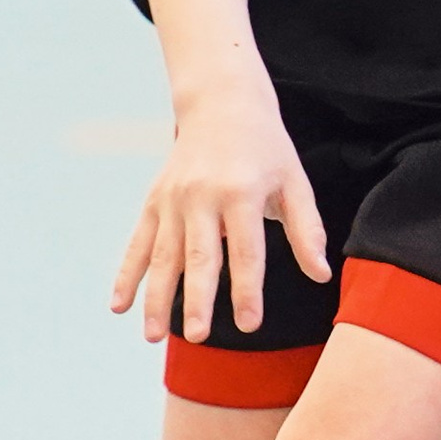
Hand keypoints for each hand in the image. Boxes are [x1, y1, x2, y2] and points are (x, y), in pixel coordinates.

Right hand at [111, 80, 331, 346]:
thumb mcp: (294, 180)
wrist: (221, 102)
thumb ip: (306, 230)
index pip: (246, 250)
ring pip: (164, 256)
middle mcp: (203, 196)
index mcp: (242, 191)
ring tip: (154, 337)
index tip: (249, 324)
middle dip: (198, 299)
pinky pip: (138, 243)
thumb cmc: (266, 147)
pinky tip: (119, 306)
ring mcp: (173, 199)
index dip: (247, 289)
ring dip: (157, 298)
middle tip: (197, 337)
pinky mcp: (154, 200)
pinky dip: (127, 275)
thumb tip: (320, 274)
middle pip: (200, 256)